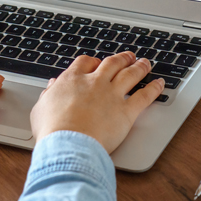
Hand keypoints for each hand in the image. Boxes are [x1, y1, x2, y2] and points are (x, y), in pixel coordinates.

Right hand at [30, 52, 164, 152]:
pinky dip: (154, 88)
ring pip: (130, 74)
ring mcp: (112, 95)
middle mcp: (94, 83)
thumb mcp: (40, 108)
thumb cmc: (52, 130)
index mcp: (72, 80)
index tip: (97, 63)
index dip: (93, 61)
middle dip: (121, 58)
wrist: (67, 144)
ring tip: (145, 63)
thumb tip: (53, 86)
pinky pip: (145, 96)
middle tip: (128, 56)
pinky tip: (159, 84)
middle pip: (112, 63)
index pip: (85, 62)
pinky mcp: (126, 111)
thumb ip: (49, 94)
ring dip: (139, 67)